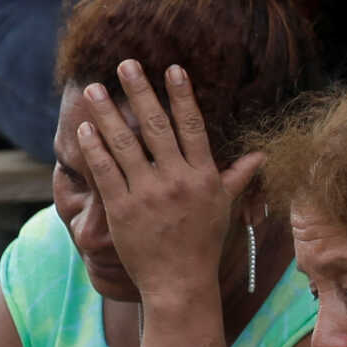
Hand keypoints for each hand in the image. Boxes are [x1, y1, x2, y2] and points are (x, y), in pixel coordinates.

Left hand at [74, 60, 263, 305]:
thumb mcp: (224, 208)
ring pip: (125, 143)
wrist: (179, 284)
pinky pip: (106, 170)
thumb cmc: (202, 244)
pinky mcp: (122, 209)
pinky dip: (94, 147)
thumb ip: (237, 177)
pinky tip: (85, 128)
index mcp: (203, 176)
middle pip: (156, 126)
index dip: (181, 96)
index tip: (172, 68)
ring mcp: (148, 194)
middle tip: (125, 63)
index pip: (192, 126)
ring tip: (94, 89)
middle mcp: (177, 180)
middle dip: (140, 91)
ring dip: (108, 113)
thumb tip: (260, 155)